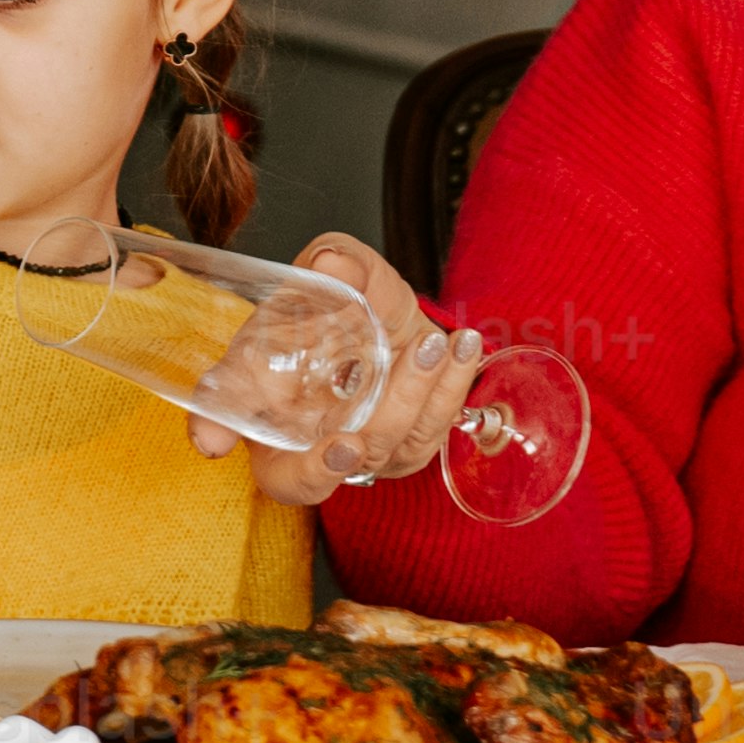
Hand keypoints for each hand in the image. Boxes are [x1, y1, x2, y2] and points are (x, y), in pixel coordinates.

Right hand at [233, 234, 467, 507]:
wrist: (363, 313)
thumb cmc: (318, 311)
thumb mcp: (310, 283)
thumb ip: (314, 274)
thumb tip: (330, 265)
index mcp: (278, 437)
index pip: (289, 478)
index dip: (313, 472)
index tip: (344, 446)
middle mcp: (327, 455)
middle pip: (365, 454)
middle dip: (396, 406)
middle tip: (420, 350)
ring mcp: (374, 450)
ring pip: (406, 440)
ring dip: (431, 390)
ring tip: (447, 341)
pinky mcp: (414, 438)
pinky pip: (437, 422)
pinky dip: (454, 383)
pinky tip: (465, 346)